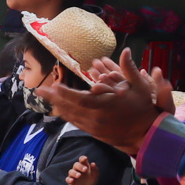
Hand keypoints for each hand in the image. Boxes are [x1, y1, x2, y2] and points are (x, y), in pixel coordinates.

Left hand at [39, 49, 163, 155]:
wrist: (145, 134)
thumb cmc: (143, 109)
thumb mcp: (140, 87)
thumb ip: (129, 69)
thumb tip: (126, 50)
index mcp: (107, 105)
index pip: (82, 99)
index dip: (67, 93)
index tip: (55, 85)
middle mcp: (97, 117)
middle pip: (70, 107)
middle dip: (53, 98)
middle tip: (38, 90)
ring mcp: (94, 126)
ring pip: (70, 115)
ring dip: (56, 105)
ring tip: (44, 96)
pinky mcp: (93, 132)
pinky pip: (75, 122)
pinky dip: (65, 114)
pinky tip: (57, 107)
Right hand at [66, 155, 99, 184]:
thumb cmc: (92, 180)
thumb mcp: (95, 175)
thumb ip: (94, 169)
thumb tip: (93, 163)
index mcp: (84, 165)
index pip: (82, 160)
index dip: (82, 158)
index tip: (85, 159)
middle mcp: (78, 169)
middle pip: (76, 164)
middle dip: (80, 166)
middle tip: (85, 169)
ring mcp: (73, 175)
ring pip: (71, 171)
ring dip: (74, 173)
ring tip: (79, 175)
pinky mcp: (70, 181)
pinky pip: (68, 179)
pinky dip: (69, 179)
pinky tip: (72, 180)